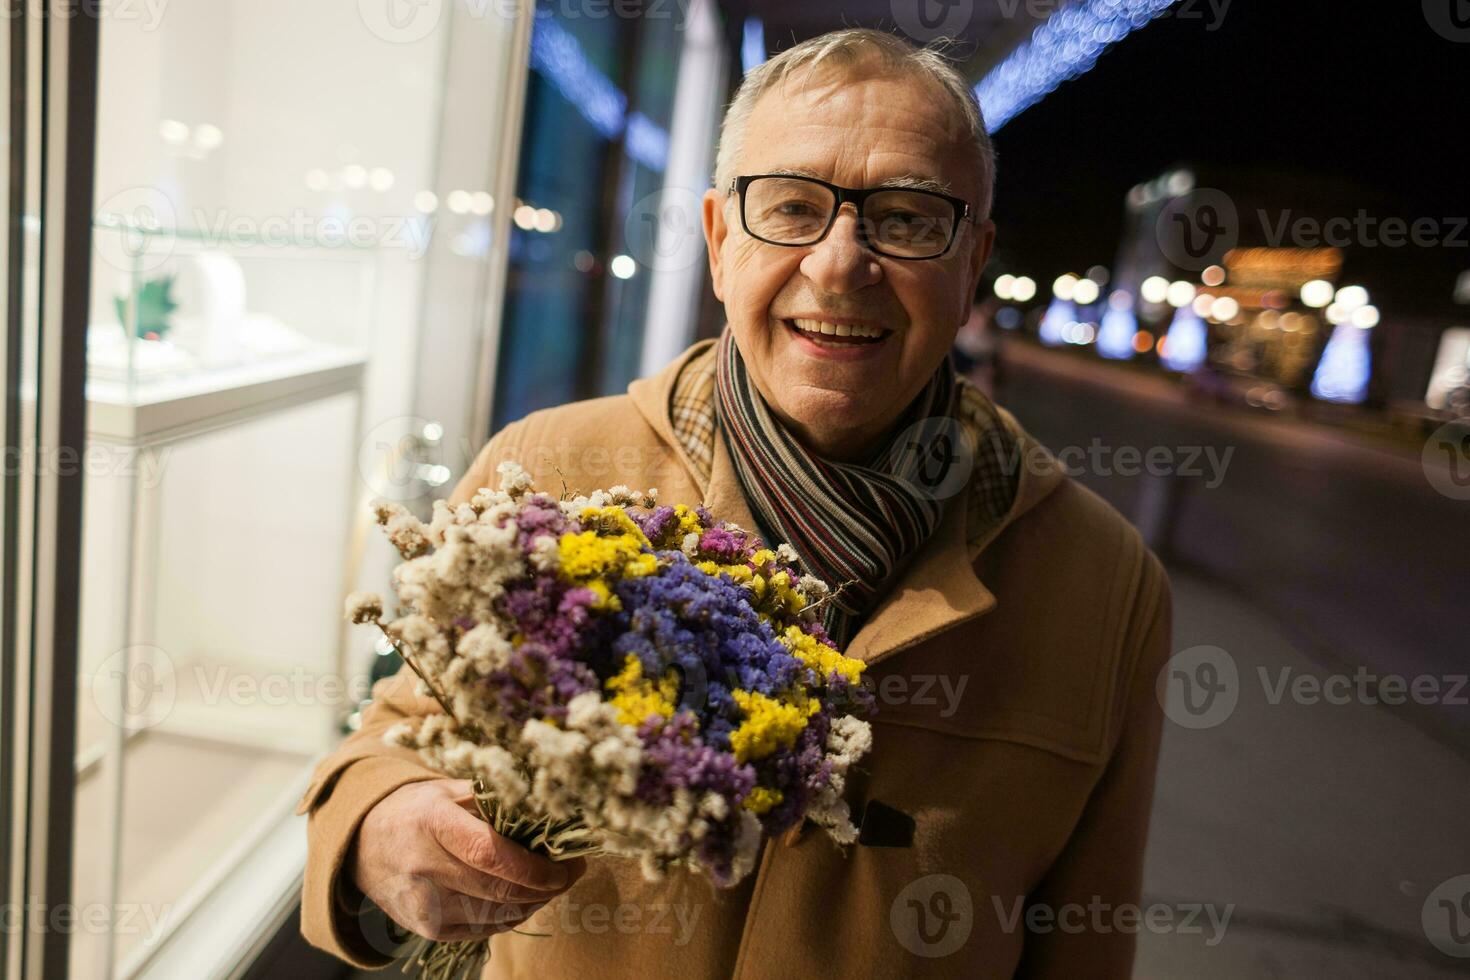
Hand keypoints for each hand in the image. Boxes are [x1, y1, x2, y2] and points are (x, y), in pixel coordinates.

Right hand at [351, 778, 584, 941]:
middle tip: (572, 871)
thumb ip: (497, 801)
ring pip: (499, 915)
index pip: (490, 854)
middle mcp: (424, 868)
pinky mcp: (429, 930)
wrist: (364, 846)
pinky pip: (487, 928)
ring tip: (552, 882)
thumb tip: (553, 815)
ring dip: (535, 901)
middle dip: (547, 886)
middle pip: (500, 891)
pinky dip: (513, 914)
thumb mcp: (451, 790)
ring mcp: (425, 906)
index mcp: (432, 823)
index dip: (535, 866)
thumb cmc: (419, 810)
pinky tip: (524, 896)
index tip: (569, 863)